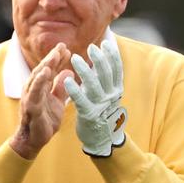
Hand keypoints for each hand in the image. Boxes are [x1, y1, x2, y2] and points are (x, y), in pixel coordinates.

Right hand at [10, 43, 73, 159]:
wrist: (34, 140)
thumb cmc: (44, 121)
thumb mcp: (58, 101)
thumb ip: (61, 87)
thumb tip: (69, 72)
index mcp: (40, 88)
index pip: (49, 70)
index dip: (57, 59)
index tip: (66, 49)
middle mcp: (33, 89)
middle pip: (42, 70)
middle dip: (51, 58)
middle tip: (62, 47)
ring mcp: (30, 97)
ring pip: (37, 78)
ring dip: (45, 66)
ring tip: (54, 55)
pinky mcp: (31, 107)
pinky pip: (35, 92)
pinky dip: (39, 81)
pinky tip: (45, 72)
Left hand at [64, 39, 126, 157]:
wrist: (101, 139)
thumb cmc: (101, 113)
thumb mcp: (107, 95)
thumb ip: (104, 79)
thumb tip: (103, 59)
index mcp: (116, 90)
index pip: (116, 69)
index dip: (112, 56)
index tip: (105, 43)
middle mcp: (111, 96)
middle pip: (106, 74)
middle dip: (99, 59)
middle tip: (90, 47)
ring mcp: (101, 106)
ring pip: (94, 85)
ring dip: (84, 70)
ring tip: (74, 58)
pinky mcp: (89, 115)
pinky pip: (81, 100)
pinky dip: (74, 89)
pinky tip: (67, 80)